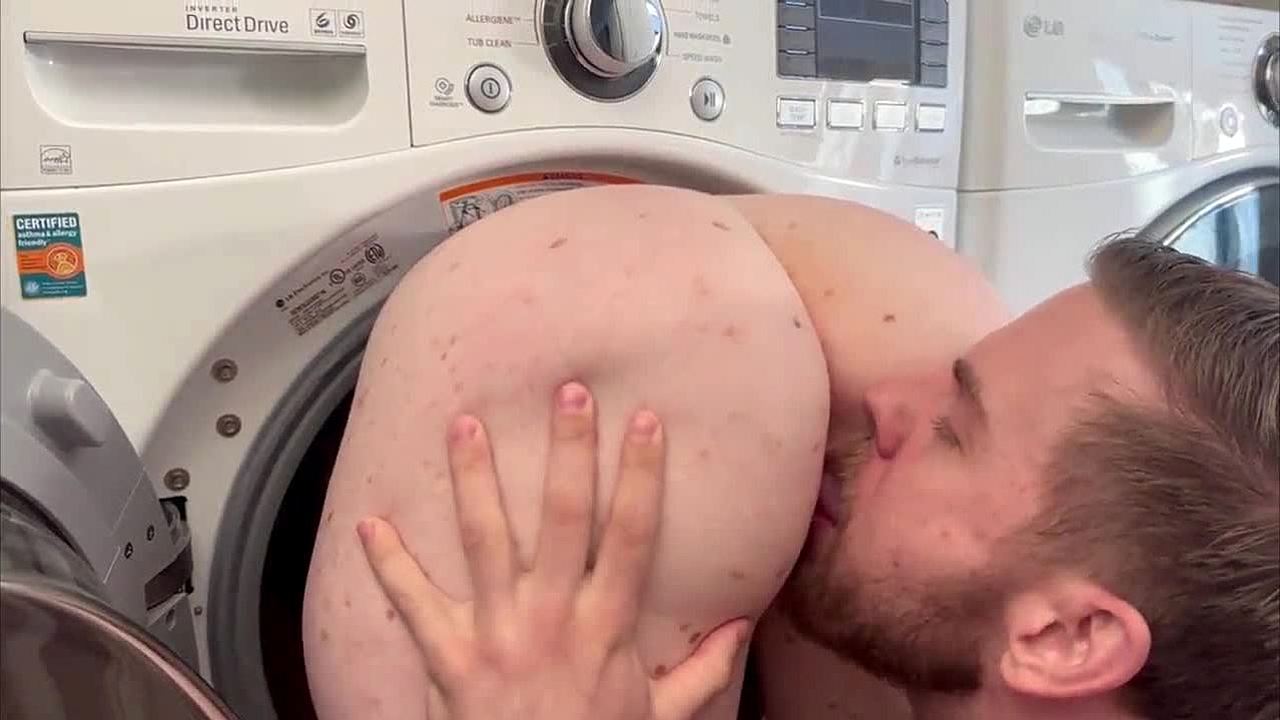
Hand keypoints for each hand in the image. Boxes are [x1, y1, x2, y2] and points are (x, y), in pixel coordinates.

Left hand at [356, 382, 751, 719]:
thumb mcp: (659, 718)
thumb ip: (701, 673)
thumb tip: (739, 629)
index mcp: (606, 627)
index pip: (631, 534)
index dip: (641, 474)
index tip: (645, 421)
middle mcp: (552, 618)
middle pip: (565, 518)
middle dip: (568, 450)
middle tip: (567, 392)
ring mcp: (497, 634)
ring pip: (486, 541)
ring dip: (475, 480)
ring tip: (465, 426)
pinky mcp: (449, 658)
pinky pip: (413, 605)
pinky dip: (389, 564)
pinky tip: (369, 523)